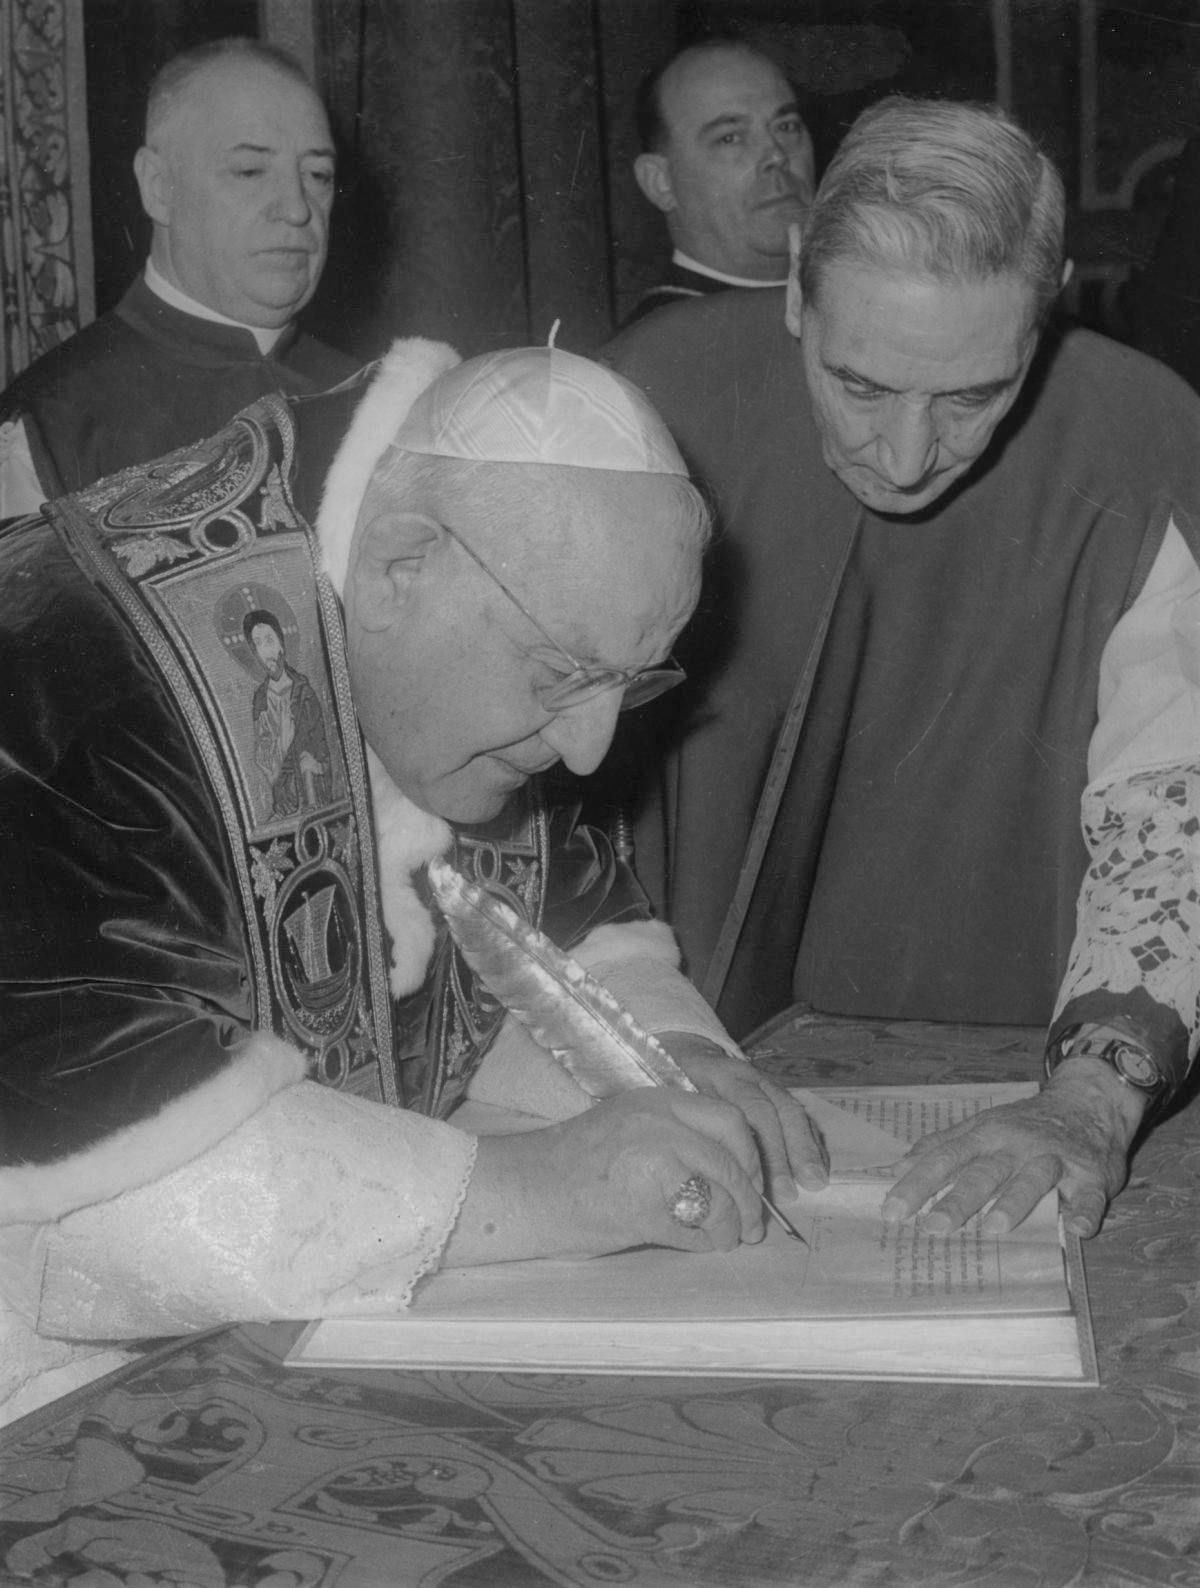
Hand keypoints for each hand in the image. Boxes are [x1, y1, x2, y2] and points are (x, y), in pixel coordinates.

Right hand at [447, 1087, 768, 1265]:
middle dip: (750, 1194)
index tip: (752, 1180)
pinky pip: (695, 1230)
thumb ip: (676, 1136)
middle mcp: (657, 1125)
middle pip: (732, 1157)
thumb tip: (733, 1171)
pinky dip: (705, 1243)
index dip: (750, 1155)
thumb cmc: (572, 1164)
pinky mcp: (643, 1208)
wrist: (522, 1190)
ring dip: (732, 1225)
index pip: (729, 1119)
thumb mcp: (628, 1126)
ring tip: (727, 1238)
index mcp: (655, 1101)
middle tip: (752, 1220)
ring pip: (721, 1197)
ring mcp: (652, 1165)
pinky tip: (697, 1245)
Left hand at [657, 1034, 828, 1198]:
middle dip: (785, 1155)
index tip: (759, 1186)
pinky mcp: (779, 1093)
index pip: (749, 1109)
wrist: (687, 1054)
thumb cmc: (676, 1084)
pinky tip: (819, 1166)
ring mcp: (768, 1083)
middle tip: (788, 1192)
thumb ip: (692, 1126)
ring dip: (805, 1149)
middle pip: (776, 1112)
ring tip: (815, 1181)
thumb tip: (705, 1174)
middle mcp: (751, 1076)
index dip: (759, 1148)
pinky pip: (801, 1116)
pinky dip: (812, 1141)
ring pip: (793, 1112)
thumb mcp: (675, 1096)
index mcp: (723, 1075)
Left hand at [881, 1059, 1144, 1237]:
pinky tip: (1076, 1230)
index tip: (892, 1211)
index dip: (918, 1184)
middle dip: (958, 1199)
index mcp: (986, 1136)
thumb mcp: (981, 1127)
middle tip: (933, 1227)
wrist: (1089, 1101)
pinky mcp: (1092, 1175)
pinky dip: (1084, 1211)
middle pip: (984, 1173)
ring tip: (994, 1227)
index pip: (945, 1160)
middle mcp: (1017, 1146)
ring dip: (1014, 1201)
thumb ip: (942, 1147)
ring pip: (1033, 1179)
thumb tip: (898, 1168)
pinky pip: (1090, 1195)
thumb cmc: (1025, 1124)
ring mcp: (1055, 1159)